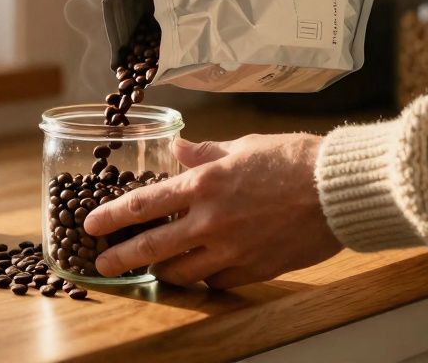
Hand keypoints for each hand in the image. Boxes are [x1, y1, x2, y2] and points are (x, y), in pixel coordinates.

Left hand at [83, 133, 342, 288]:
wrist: (337, 190)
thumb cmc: (294, 159)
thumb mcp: (243, 146)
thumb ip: (205, 154)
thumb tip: (177, 150)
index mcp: (204, 184)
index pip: (143, 204)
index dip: (111, 216)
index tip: (90, 224)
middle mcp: (211, 220)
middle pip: (152, 247)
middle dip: (121, 258)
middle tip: (103, 264)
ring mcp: (232, 250)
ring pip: (181, 272)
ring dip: (162, 271)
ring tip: (154, 268)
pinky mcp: (254, 270)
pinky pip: (216, 281)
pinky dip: (204, 278)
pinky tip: (200, 271)